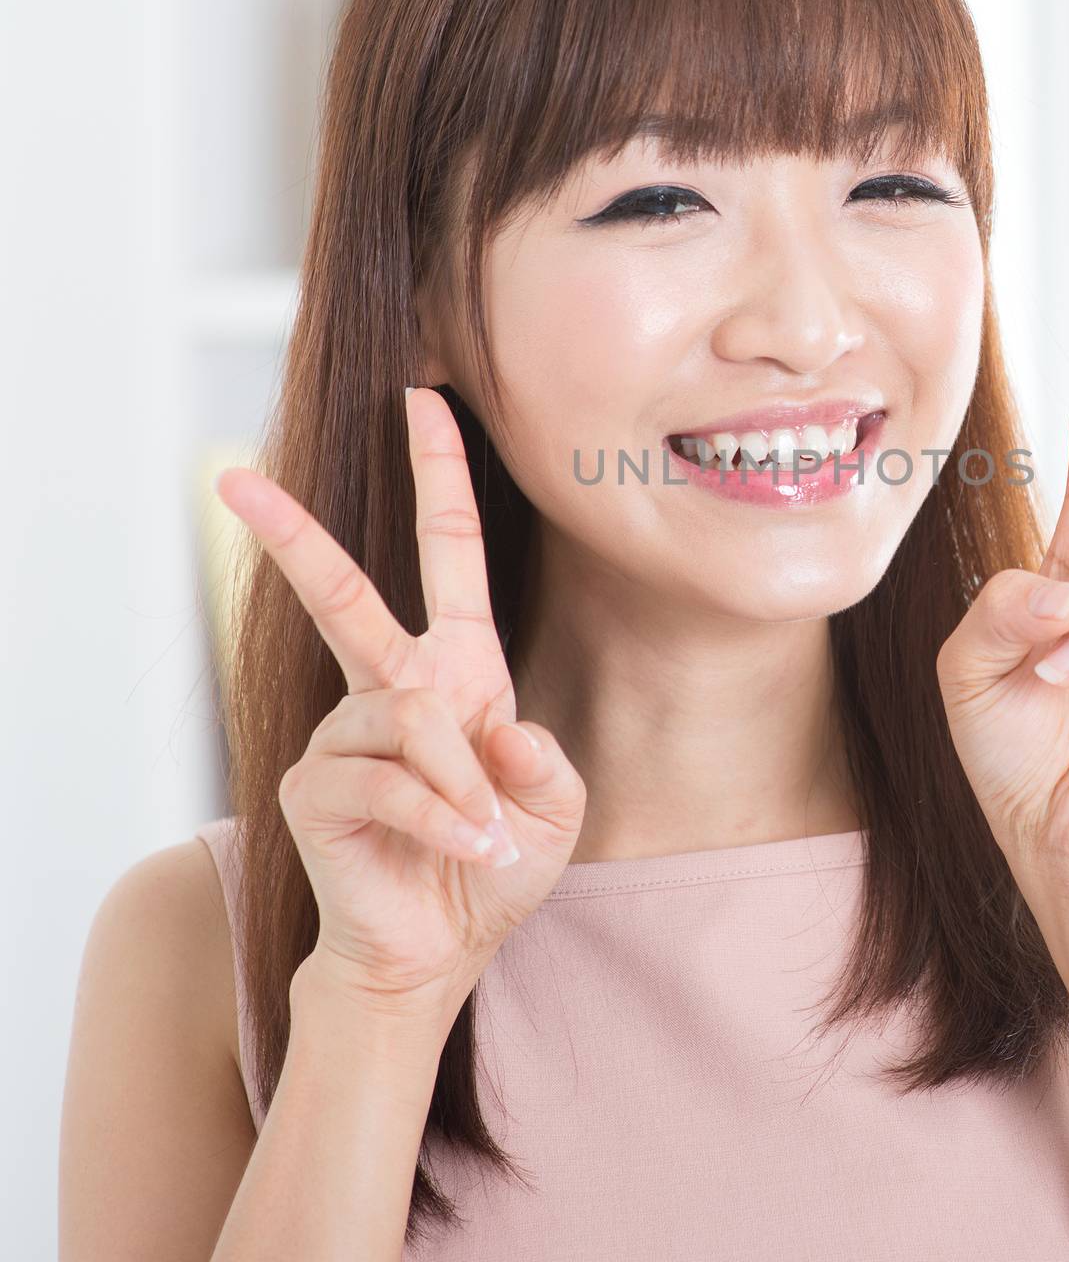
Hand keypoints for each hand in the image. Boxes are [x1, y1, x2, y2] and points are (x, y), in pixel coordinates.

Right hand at [214, 386, 585, 1025]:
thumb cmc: (494, 867)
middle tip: (235, 480)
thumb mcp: (553, 808)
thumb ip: (544, 763)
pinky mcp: (316, 786)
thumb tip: (495, 729)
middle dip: (292, 536)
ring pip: (408, 716)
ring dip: (461, 784)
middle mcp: (394, 687)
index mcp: (457, 669)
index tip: (424, 399)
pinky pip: (388, 780)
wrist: (440, 948)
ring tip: (479, 835)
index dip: (440, 477)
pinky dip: (439, 818)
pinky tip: (459, 849)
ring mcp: (346, 734)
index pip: (447, 553)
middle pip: (344, 595)